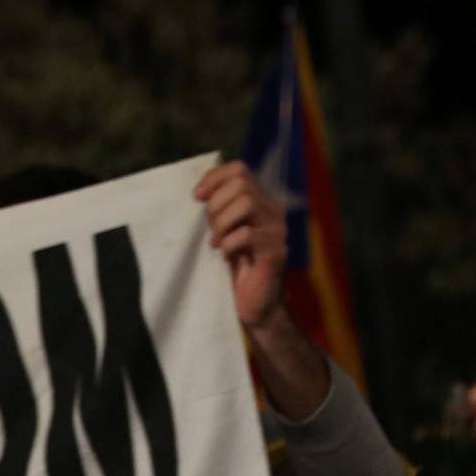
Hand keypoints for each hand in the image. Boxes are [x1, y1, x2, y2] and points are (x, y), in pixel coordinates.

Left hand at [195, 160, 287, 333]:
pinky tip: (224, 254)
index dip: (215, 177)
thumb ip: (221, 207)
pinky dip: (229, 242)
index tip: (197, 197)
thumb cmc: (237, 267)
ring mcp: (278, 232)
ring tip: (216, 241)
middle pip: (242, 184)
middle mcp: (274, 212)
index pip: (240, 169)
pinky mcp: (275, 252)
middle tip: (210, 228)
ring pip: (247, 203)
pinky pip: (248, 234)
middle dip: (217, 203)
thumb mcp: (225, 230)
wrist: (254, 305)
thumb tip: (201, 192)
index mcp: (263, 202)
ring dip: (223, 221)